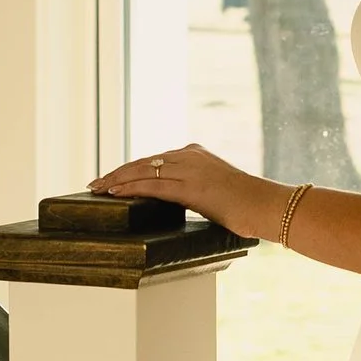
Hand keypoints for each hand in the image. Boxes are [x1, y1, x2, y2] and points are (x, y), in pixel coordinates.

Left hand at [91, 142, 264, 234]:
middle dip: (116, 172)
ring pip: (143, 171)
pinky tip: (114, 193)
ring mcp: (190, 169)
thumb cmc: (245, 205)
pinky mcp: (191, 186)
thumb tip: (177, 202)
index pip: (153, 159)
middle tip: (94, 183)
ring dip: (116, 180)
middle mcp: (189, 155)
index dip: (129, 169)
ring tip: (97, 189)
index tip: (111, 178)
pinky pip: (152, 186)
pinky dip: (130, 189)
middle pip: (142, 162)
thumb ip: (193, 190)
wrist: (266, 206)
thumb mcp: (214, 190)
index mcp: (195, 154)